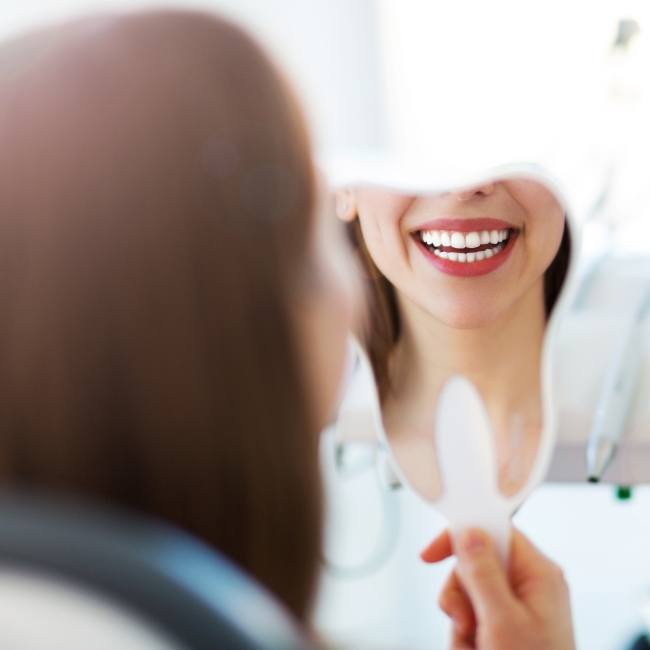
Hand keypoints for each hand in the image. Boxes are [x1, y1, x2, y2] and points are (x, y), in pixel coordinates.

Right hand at [421, 527, 574, 649]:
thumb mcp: (502, 622)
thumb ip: (483, 573)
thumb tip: (468, 532)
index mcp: (538, 573)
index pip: (494, 531)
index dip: (461, 536)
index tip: (431, 554)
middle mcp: (528, 585)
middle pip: (474, 564)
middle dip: (460, 594)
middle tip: (466, 621)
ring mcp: (517, 607)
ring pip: (467, 593)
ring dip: (460, 621)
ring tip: (474, 645)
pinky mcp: (505, 626)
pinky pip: (470, 616)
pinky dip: (465, 636)